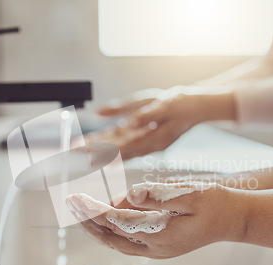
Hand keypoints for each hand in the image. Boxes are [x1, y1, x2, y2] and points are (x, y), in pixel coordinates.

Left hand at [66, 182, 247, 258]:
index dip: (94, 209)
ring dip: (96, 228)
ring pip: (116, 242)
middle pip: (111, 235)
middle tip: (70, 203)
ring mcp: (157, 250)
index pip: (117, 221)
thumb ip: (159, 194)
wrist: (232, 219)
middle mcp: (155, 247)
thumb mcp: (190, 192)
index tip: (77, 198)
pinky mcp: (159, 247)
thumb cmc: (214, 202)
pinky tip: (102, 224)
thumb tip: (130, 194)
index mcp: (162, 233)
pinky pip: (126, 243)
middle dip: (88, 219)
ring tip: (79, 213)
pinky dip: (110, 233)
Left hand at [86, 93, 207, 159]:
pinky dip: (109, 143)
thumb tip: (107, 112)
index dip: (101, 149)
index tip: (83, 151)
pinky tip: (96, 143)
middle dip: (94, 151)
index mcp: (153, 139)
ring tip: (78, 148)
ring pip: (118, 147)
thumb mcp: (160, 103)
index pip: (121, 147)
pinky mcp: (146, 137)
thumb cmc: (182, 103)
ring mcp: (147, 143)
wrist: (199, 107)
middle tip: (72, 153)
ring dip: (98, 148)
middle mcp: (148, 145)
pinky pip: (124, 142)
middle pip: (116, 150)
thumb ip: (137, 111)